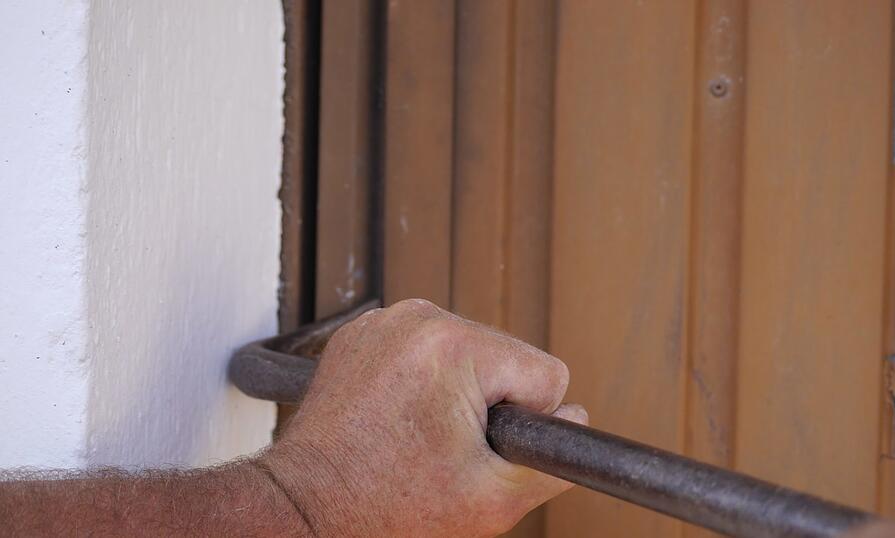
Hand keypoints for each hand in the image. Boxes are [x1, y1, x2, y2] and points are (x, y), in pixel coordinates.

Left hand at [259, 299, 587, 536]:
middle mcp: (417, 317)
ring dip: (457, 392)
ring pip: (468, 353)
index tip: (480, 447)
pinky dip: (422, 381)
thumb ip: (554, 460)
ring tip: (417, 434)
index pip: (546, 373)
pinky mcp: (364, 331)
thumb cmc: (381, 505)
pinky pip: (426, 349)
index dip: (526, 423)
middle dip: (489, 404)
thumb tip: (576, 422)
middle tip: (443, 447)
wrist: (304, 507)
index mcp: (453, 346)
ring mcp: (385, 320)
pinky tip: (397, 417)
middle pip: (505, 358)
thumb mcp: (492, 499)